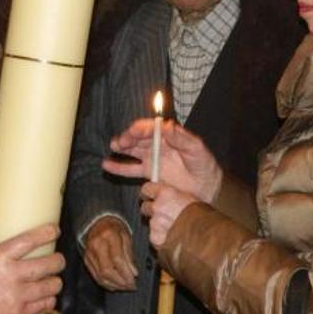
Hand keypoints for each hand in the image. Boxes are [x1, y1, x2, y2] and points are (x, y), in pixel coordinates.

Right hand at [0, 224, 64, 313]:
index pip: (29, 240)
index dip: (46, 233)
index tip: (54, 230)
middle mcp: (11, 276)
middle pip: (48, 264)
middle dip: (58, 260)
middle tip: (58, 260)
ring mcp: (16, 296)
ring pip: (49, 286)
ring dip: (55, 282)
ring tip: (54, 280)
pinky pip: (42, 306)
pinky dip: (48, 301)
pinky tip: (47, 298)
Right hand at [83, 216, 137, 290]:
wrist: (98, 223)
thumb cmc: (114, 229)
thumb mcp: (126, 237)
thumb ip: (130, 255)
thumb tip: (134, 273)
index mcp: (109, 236)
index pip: (117, 259)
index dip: (126, 272)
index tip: (134, 279)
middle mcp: (97, 244)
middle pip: (107, 270)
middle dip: (120, 281)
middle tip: (131, 286)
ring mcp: (89, 253)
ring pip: (101, 275)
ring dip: (114, 285)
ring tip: (124, 287)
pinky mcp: (86, 259)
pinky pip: (95, 275)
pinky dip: (106, 283)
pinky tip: (114, 285)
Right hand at [102, 119, 222, 202]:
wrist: (206, 188)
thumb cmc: (204, 165)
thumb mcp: (196, 148)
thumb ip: (181, 137)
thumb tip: (166, 125)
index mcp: (168, 135)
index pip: (151, 128)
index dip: (141, 128)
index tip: (133, 131)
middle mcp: (157, 144)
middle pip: (138, 138)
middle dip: (128, 137)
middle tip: (121, 142)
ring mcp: (152, 159)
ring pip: (132, 150)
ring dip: (122, 148)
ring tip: (114, 147)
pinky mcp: (148, 173)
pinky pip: (131, 169)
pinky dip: (119, 167)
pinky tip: (107, 164)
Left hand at [139, 182, 197, 246]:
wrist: (207, 238)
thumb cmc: (203, 218)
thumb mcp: (190, 198)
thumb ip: (174, 195)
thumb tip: (168, 194)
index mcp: (166, 193)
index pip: (146, 189)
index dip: (150, 193)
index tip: (153, 196)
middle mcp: (158, 207)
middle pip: (146, 206)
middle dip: (153, 210)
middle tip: (166, 214)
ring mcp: (155, 223)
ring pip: (151, 222)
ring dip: (159, 225)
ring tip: (175, 227)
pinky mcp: (155, 238)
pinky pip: (154, 236)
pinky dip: (161, 237)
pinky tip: (173, 237)